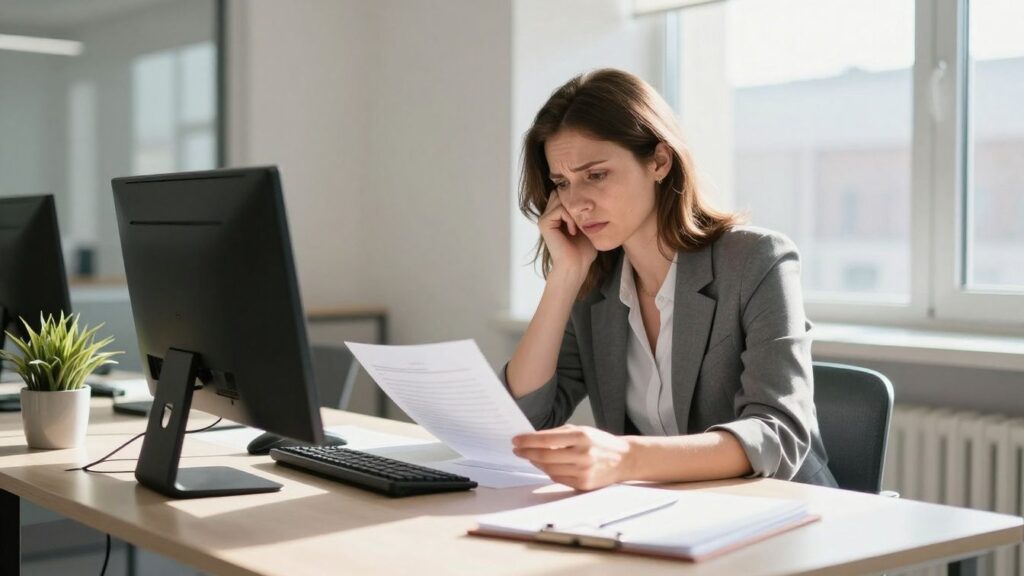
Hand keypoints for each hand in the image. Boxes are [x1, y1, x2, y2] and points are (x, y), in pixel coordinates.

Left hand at [512, 425, 631, 490]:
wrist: (624, 459)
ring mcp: (583, 471)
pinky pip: (557, 478)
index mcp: (582, 436)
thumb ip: (559, 434)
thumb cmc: (601, 442)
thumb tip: (533, 439)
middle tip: (517, 449)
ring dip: (535, 462)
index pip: (547, 439)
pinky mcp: (583, 484)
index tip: (516, 440)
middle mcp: (583, 454)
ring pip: (549, 469)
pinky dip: (548, 471)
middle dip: (527, 453)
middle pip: (545, 456)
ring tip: (530, 456)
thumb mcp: (582, 430)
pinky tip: (544, 465)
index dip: (528, 440)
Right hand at [539, 192, 597, 278]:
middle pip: (560, 193)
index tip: (587, 213)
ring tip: (578, 227)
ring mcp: (545, 219)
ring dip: (573, 211)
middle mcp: (549, 215)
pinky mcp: (544, 223)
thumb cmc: (583, 250)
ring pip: (560, 198)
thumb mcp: (588, 227)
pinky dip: (569, 218)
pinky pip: (559, 209)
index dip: (576, 198)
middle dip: (574, 201)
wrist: (576, 266)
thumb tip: (593, 198)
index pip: (564, 193)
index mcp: (557, 216)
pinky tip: (573, 231)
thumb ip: (586, 213)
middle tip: (584, 217)